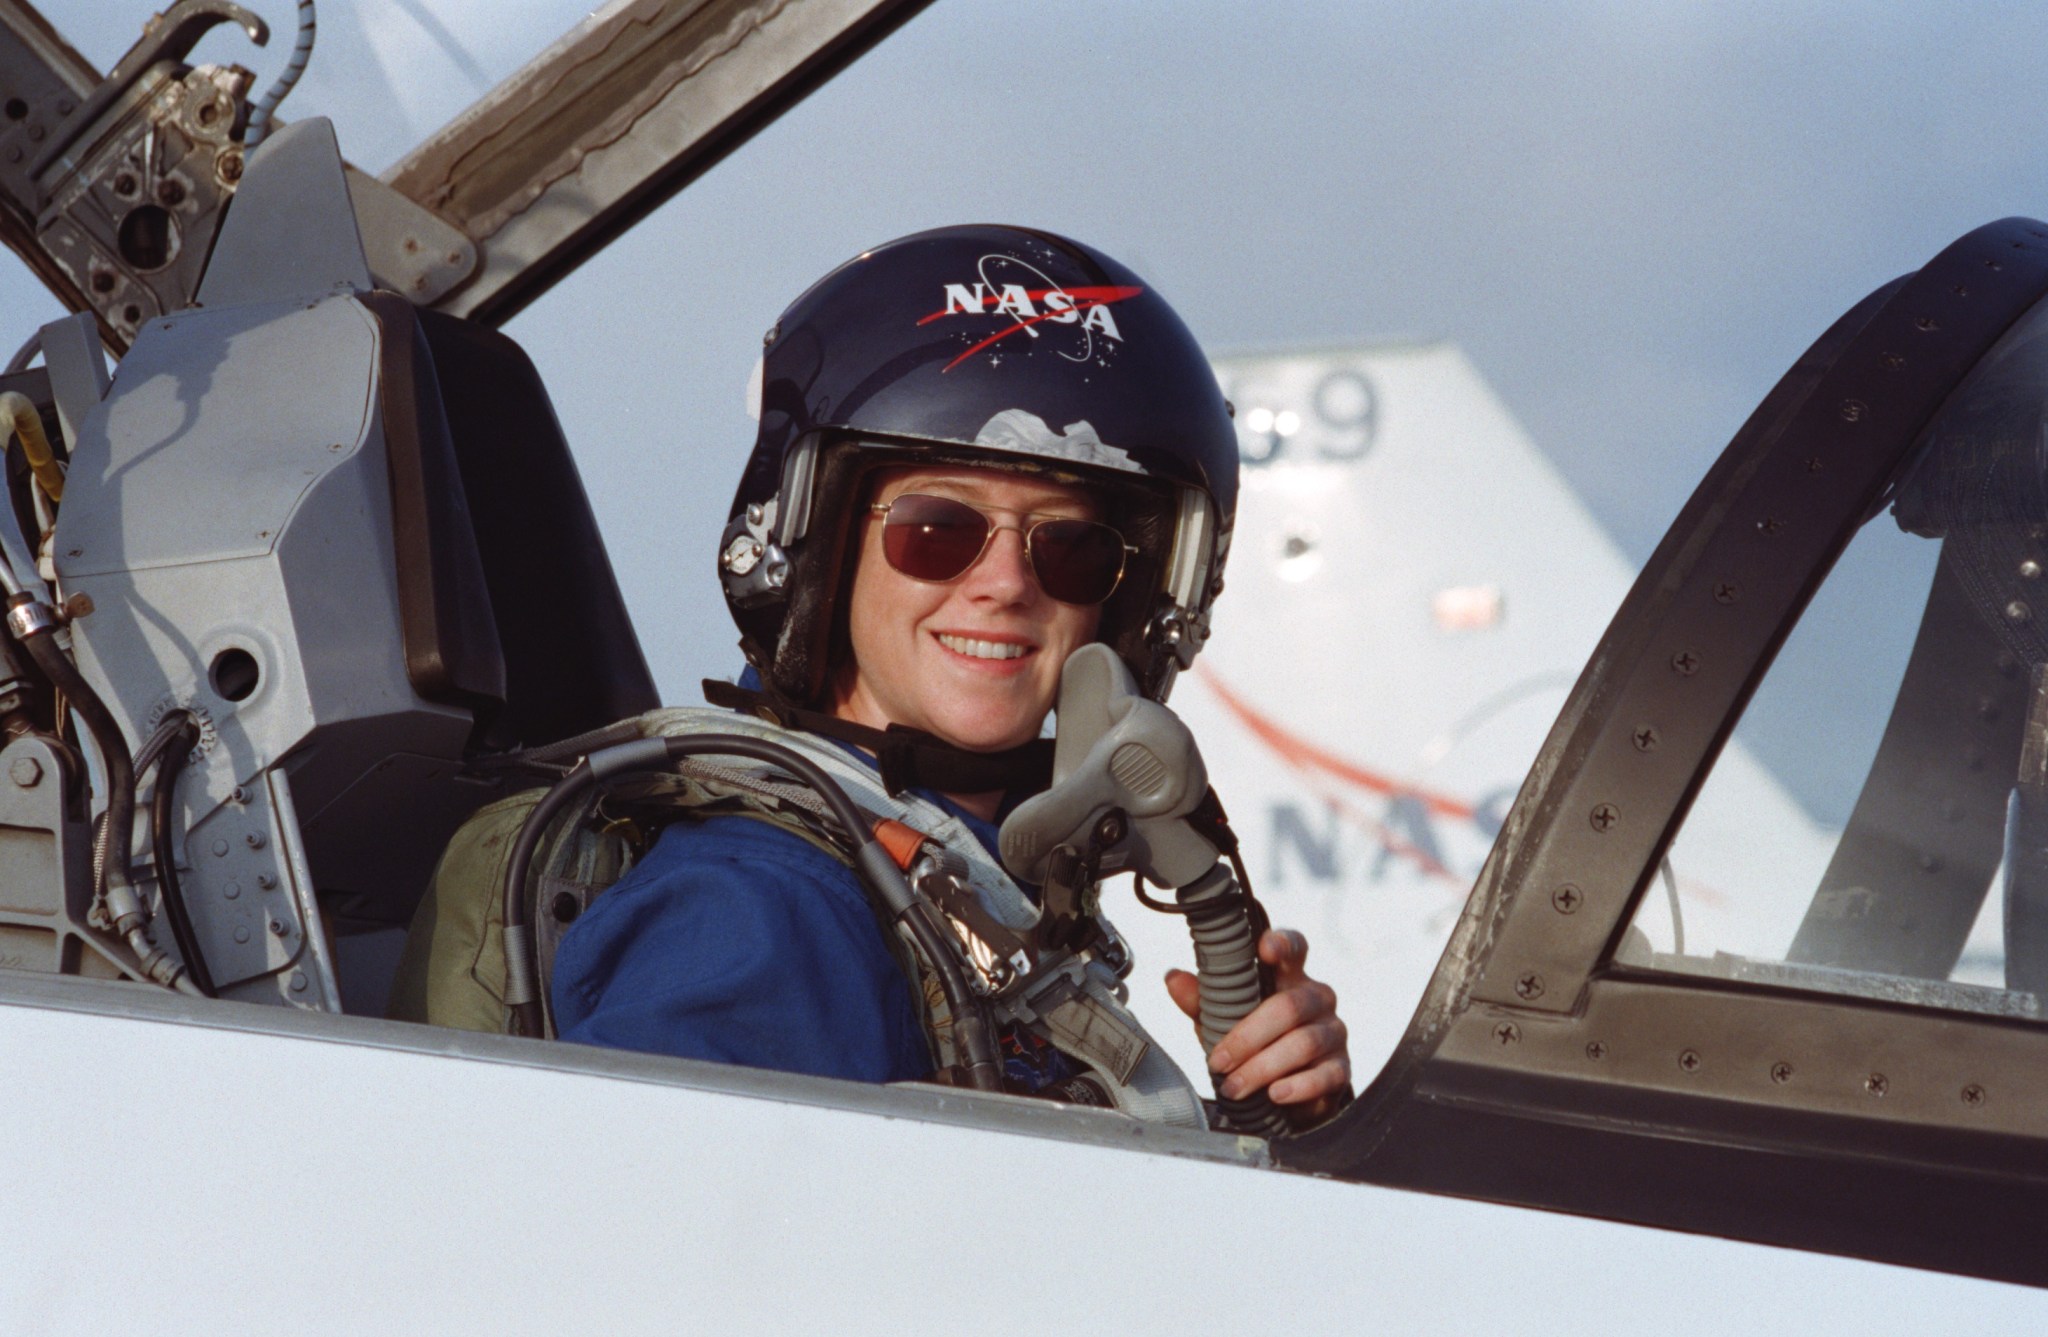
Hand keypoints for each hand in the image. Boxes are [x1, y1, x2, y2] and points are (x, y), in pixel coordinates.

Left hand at [1165, 928, 1349, 1119]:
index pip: (1294, 948)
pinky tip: (1274, 1094)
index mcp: (1289, 977)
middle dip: (1247, 1037)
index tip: (1266, 948)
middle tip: (1218, 1062)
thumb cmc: (1255, 1045)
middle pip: (1288, 1007)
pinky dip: (1296, 1087)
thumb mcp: (1222, 1021)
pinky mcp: (1341, 1068)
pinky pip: (1324, 1075)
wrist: (1284, 1094)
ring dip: (1262, 1068)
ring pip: (1302, 1043)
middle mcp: (1316, 998)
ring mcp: (1333, 1032)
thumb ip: (1201, 1000)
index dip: (1283, 944)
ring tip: (1234, 1087)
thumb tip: (1174, 977)